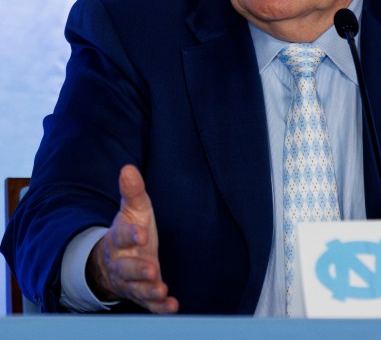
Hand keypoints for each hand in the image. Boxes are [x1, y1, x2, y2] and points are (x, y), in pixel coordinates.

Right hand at [86, 165, 178, 312]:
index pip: (122, 236)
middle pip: (127, 268)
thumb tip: (128, 168)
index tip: (143, 234)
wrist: (113, 261)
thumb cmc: (130, 230)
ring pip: (136, 289)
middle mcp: (121, 263)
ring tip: (161, 289)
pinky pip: (148, 304)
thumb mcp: (133, 209)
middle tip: (152, 269)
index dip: (131, 235)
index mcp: (118, 239)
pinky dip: (159, 307)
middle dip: (138, 270)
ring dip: (148, 290)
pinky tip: (172, 306)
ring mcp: (130, 281)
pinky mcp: (141, 294)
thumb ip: (133, 191)